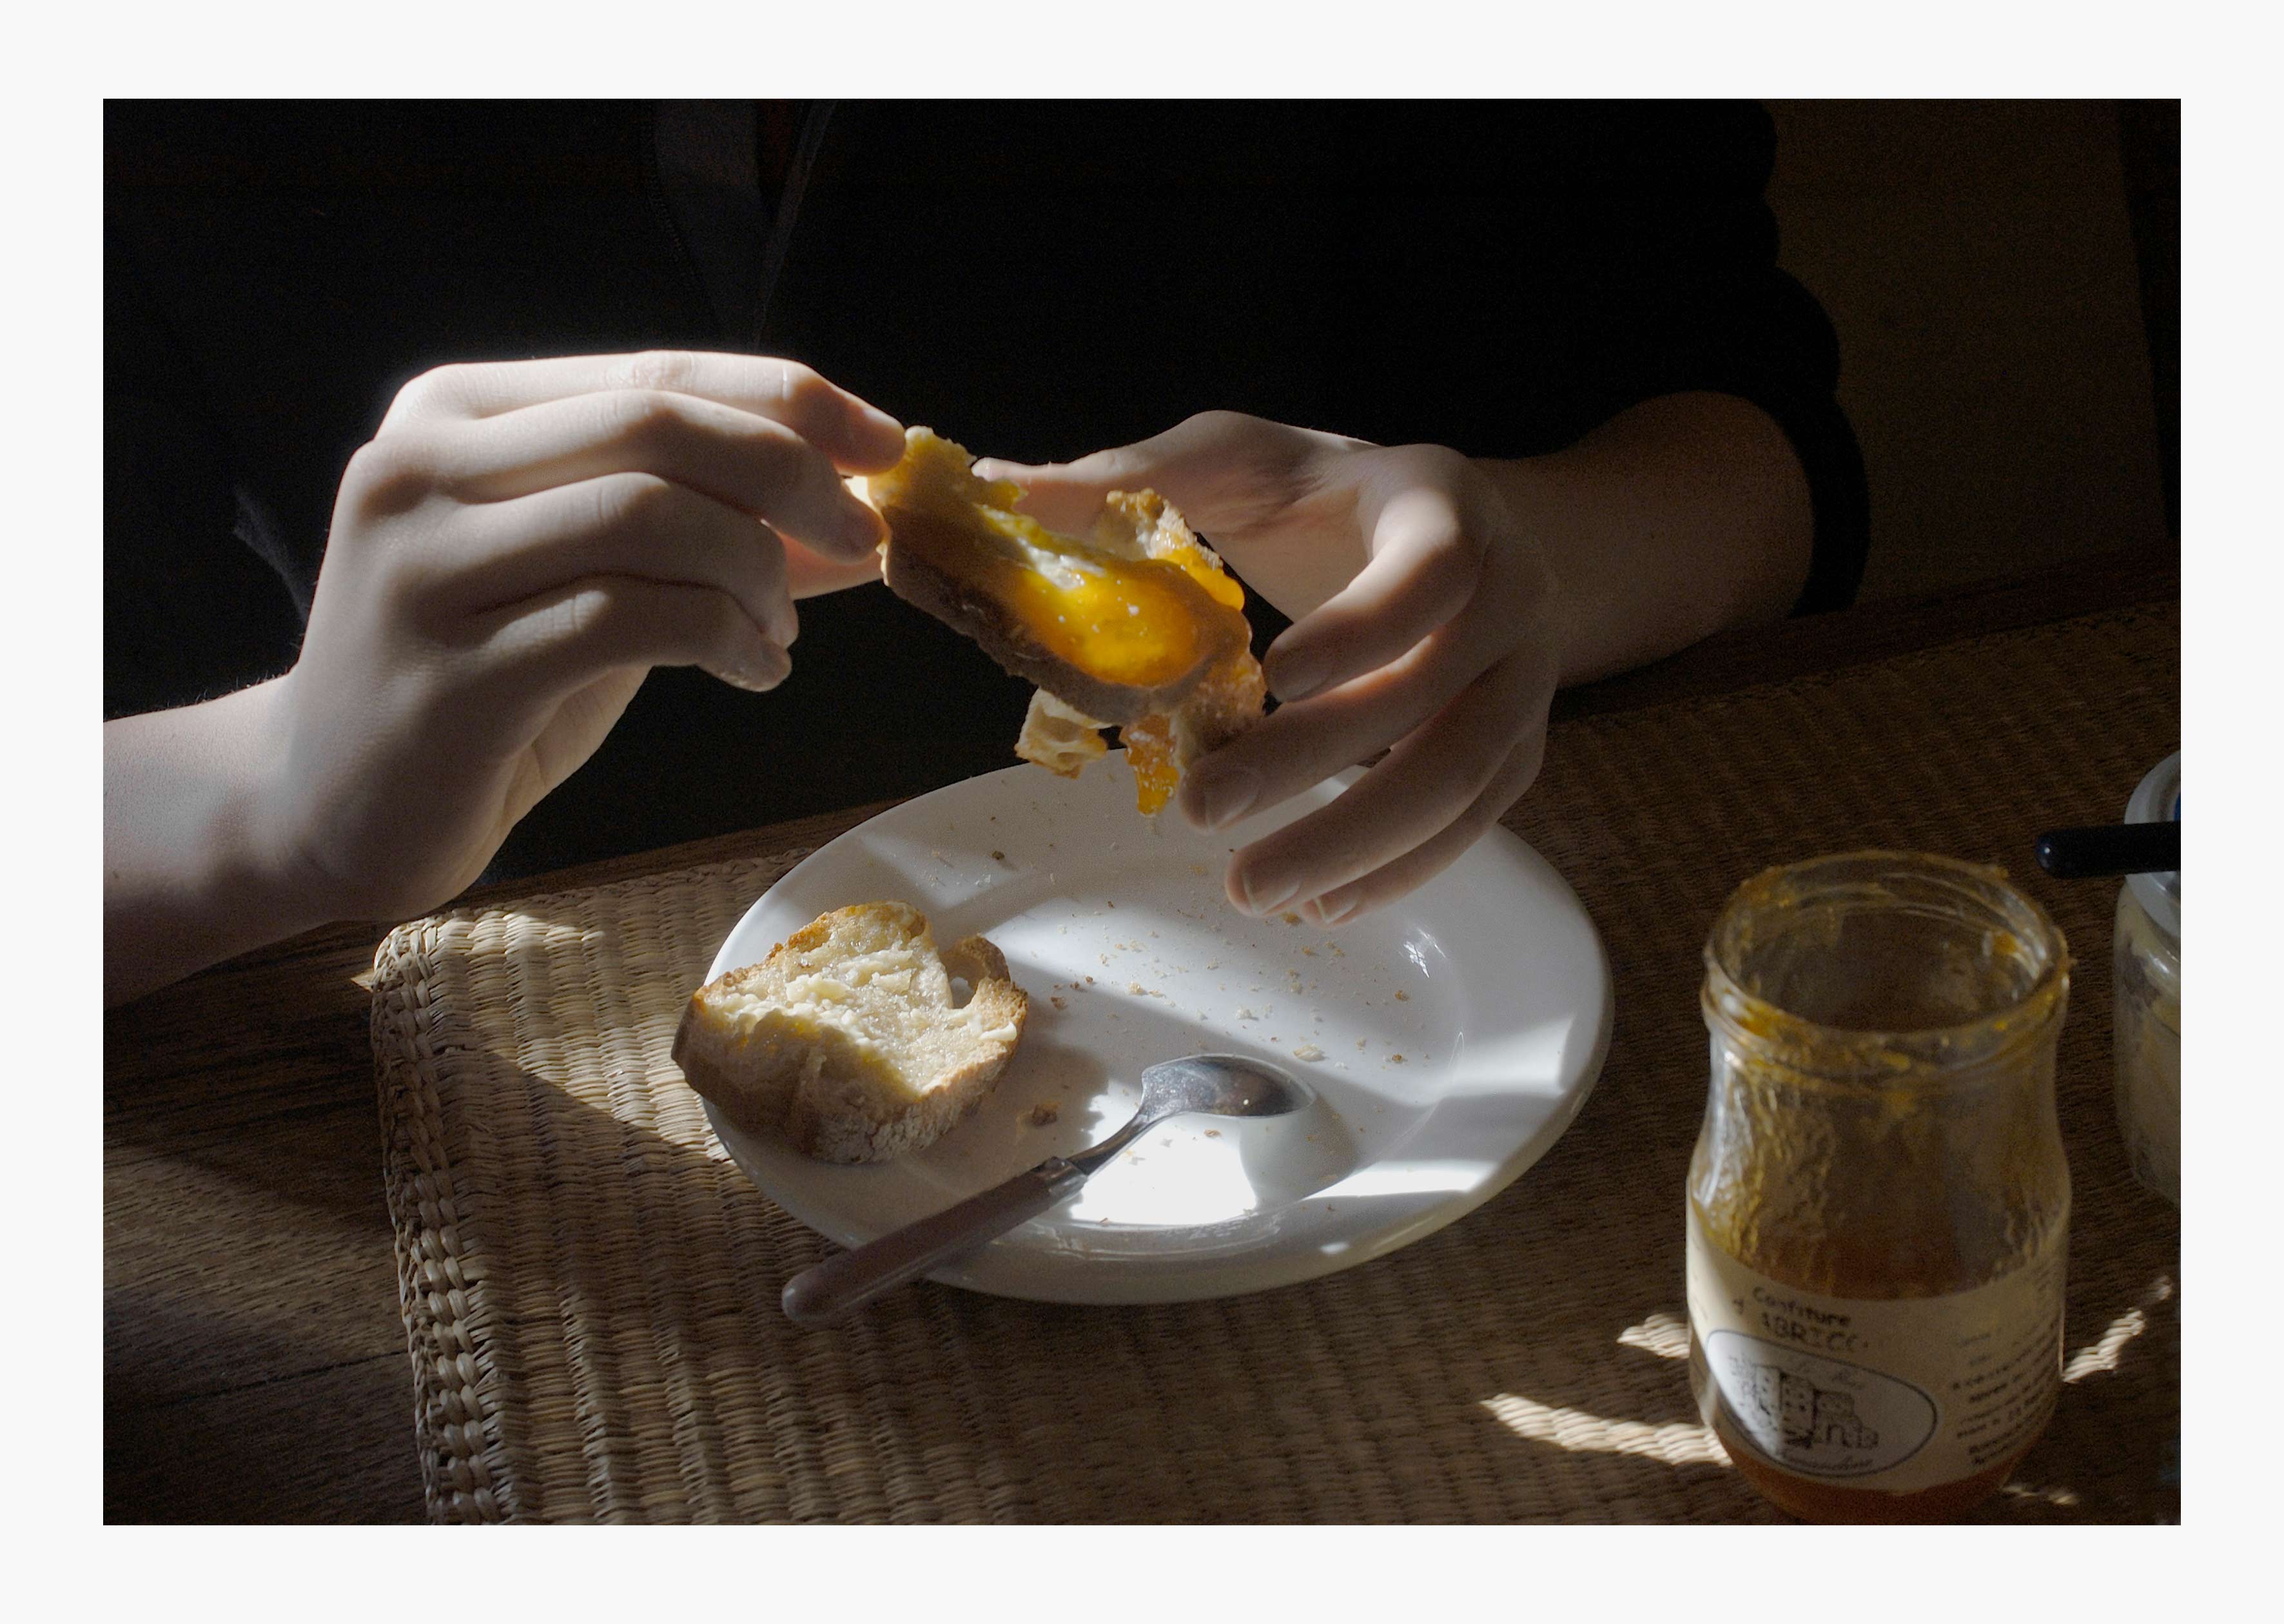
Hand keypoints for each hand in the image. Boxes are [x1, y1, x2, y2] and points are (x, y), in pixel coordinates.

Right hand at [264, 350, 905, 922]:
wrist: (329, 805)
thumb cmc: (485, 679)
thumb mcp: (596, 578)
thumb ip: (706, 531)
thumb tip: (862, 512)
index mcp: (454, 411)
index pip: (654, 370)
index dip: (789, 398)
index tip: (885, 446)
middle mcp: (420, 466)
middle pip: (655, 425)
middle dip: (791, 475)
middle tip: (863, 537)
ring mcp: (422, 569)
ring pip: (646, 515)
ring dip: (756, 570)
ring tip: (781, 629)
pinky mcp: (449, 674)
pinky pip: (627, 619)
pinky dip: (722, 637)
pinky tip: (755, 671)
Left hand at [978, 411, 1562, 925]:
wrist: (1445, 526)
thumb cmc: (1325, 495)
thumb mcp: (1236, 460)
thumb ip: (1134, 476)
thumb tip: (1002, 488)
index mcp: (1444, 503)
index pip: (1431, 569)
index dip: (1362, 627)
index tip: (1273, 677)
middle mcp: (1510, 592)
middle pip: (1435, 696)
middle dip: (1316, 764)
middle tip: (1203, 811)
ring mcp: (1525, 679)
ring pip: (1460, 778)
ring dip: (1355, 845)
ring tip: (1251, 891)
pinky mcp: (1515, 748)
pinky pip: (1471, 823)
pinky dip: (1397, 871)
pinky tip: (1319, 906)